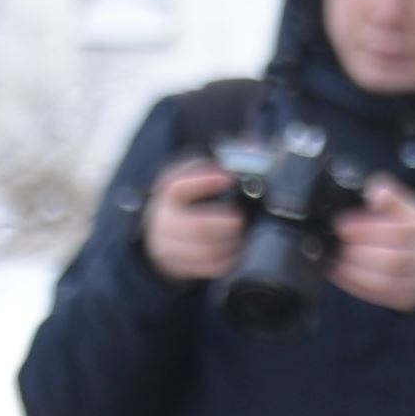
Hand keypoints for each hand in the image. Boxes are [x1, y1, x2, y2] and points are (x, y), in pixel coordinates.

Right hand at [139, 165, 248, 288]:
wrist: (162, 229)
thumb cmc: (189, 198)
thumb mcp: (196, 173)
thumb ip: (222, 159)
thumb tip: (252, 146)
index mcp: (168, 192)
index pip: (178, 187)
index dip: (203, 182)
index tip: (228, 178)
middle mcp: (164, 221)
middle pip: (195, 227)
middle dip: (224, 223)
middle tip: (240, 217)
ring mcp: (170, 246)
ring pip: (204, 252)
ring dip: (230, 243)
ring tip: (242, 234)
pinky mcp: (180, 266)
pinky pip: (208, 268)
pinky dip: (228, 260)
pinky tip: (239, 250)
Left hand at [329, 176, 414, 312]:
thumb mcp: (411, 208)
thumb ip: (393, 198)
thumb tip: (375, 191)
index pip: (401, 233)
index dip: (368, 229)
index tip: (342, 223)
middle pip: (393, 261)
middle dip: (358, 251)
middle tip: (337, 240)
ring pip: (385, 283)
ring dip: (353, 270)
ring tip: (334, 256)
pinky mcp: (408, 301)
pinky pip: (379, 297)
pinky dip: (353, 285)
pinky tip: (336, 272)